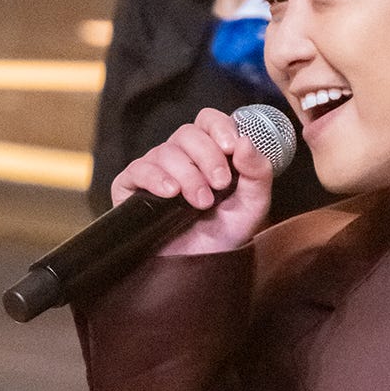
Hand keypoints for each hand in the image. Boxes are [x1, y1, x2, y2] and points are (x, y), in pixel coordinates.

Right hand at [110, 107, 273, 254]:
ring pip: (166, 152)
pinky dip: (155, 178)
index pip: (209, 121)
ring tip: (201, 203)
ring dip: (188, 175)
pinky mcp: (132, 188)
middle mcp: (181, 156)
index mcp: (209, 153)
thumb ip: (257, 173)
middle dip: (207, 157)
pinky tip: (170, 194)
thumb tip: (245, 141)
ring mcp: (155, 170)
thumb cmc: (225, 236)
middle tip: (219, 184)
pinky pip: (138, 169)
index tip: (231, 147)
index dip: (219, 127)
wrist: (200, 269)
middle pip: (187, 133)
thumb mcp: (252, 206)